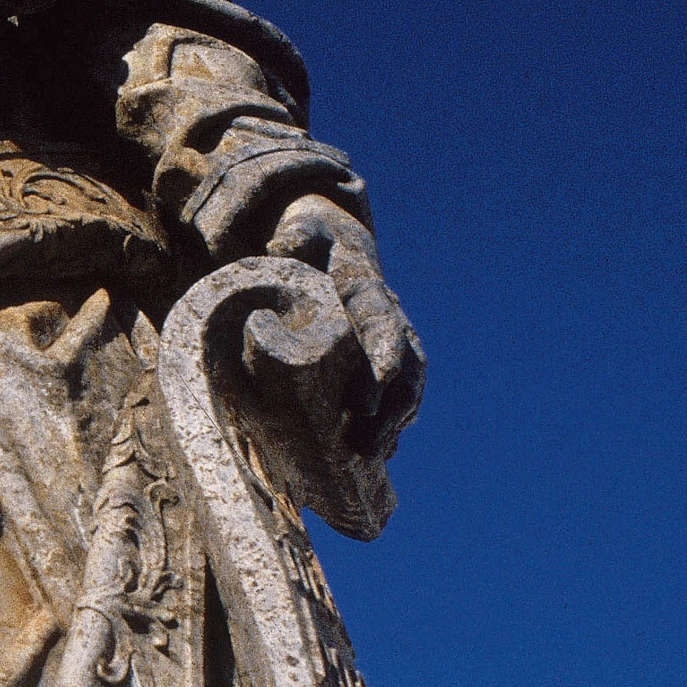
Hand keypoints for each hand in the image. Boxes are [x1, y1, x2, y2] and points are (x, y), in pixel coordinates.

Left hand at [266, 193, 425, 456]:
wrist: (333, 246)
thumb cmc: (310, 242)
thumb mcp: (302, 231)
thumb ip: (296, 235)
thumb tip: (282, 243)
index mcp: (366, 288)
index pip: (380, 318)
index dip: (385, 346)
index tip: (383, 377)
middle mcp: (387, 317)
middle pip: (404, 364)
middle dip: (392, 405)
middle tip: (367, 442)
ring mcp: (390, 340)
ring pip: (405, 386)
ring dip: (392, 423)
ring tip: (370, 455)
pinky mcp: (380, 360)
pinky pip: (395, 396)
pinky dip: (389, 423)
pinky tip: (376, 454)